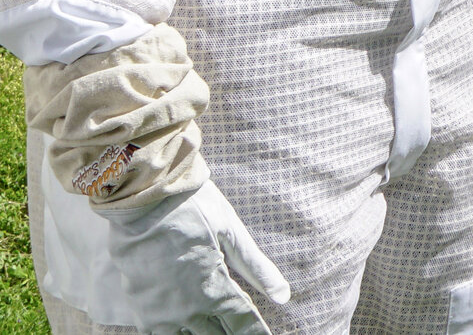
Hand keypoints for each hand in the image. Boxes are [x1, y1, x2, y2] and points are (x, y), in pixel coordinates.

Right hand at [105, 179, 288, 334]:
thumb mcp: (232, 233)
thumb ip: (257, 268)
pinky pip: (157, 334)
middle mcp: (185, 309)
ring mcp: (159, 312)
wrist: (142, 199)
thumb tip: (284, 295)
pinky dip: (176, 334)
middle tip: (244, 333)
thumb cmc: (193, 209)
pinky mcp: (139, 307)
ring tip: (219, 331)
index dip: (256, 332)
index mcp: (213, 290)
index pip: (242, 323)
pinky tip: (187, 329)